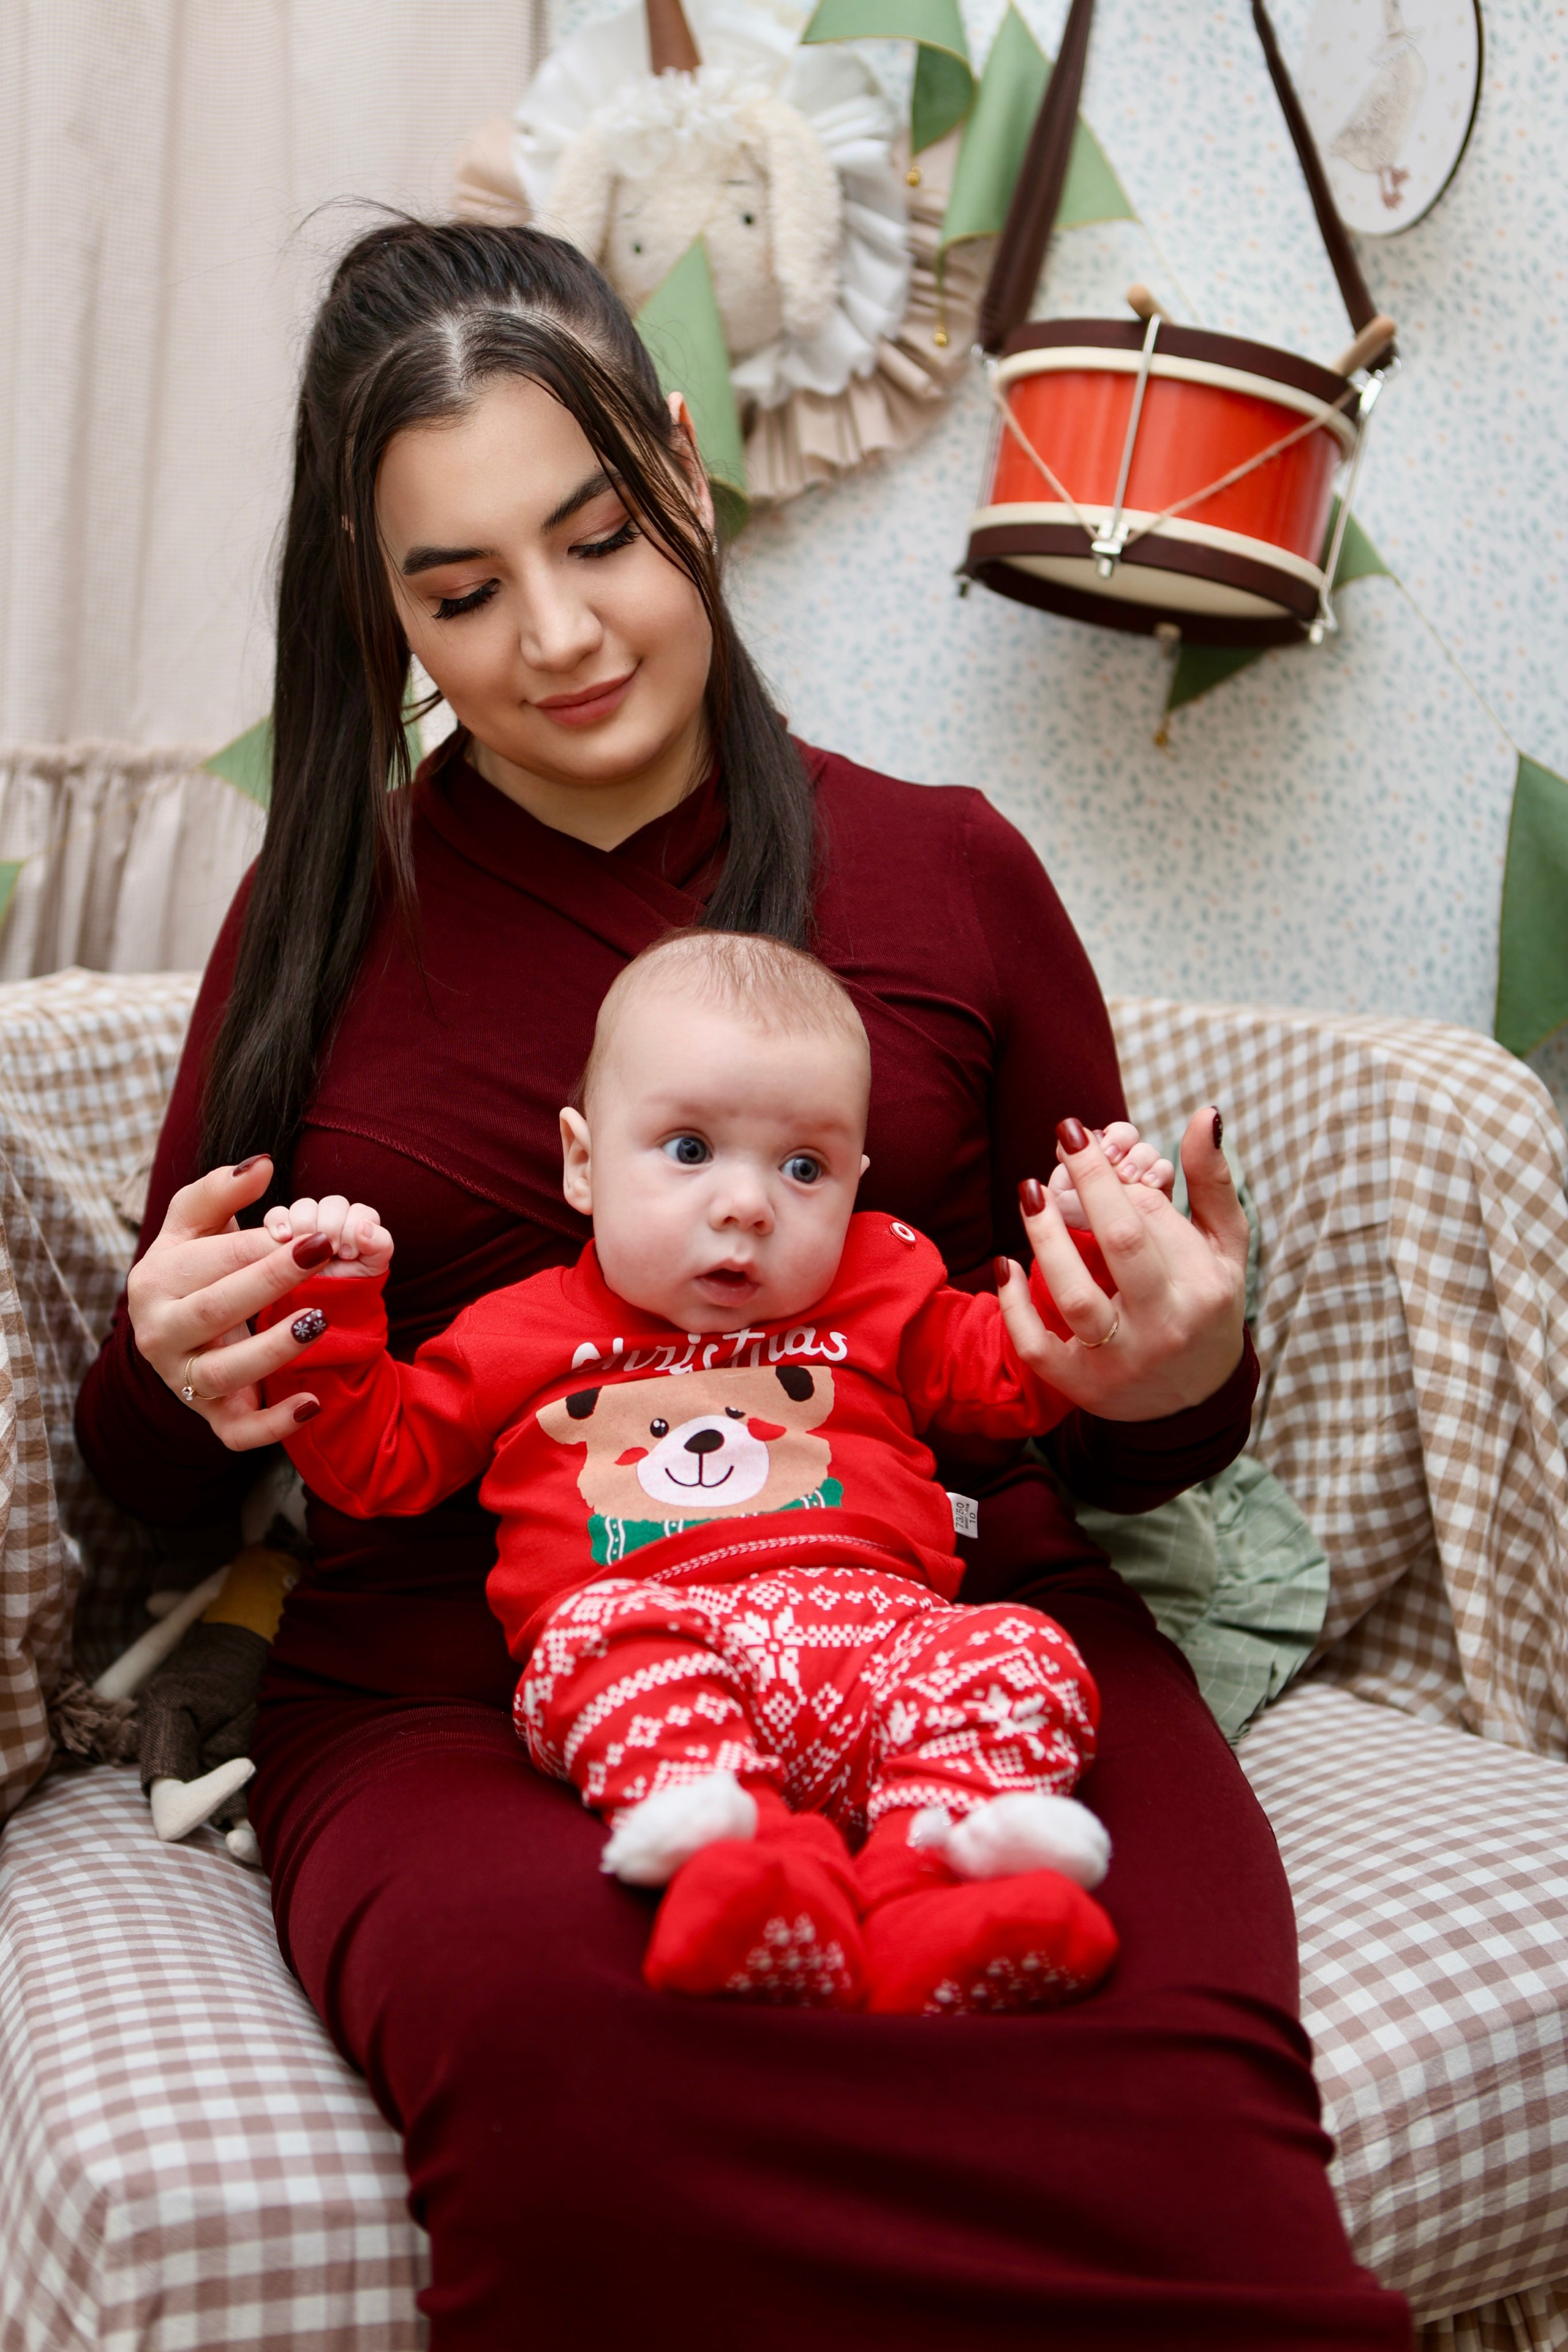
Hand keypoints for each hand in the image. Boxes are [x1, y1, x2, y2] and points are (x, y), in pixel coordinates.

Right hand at [126, 1156, 338, 1449]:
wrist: (178, 1330)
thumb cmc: (194, 1266)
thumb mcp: (195, 1223)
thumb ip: (220, 1190)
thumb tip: (261, 1165)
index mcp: (155, 1282)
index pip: (213, 1262)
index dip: (265, 1246)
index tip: (314, 1231)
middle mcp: (161, 1335)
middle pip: (215, 1311)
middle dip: (271, 1281)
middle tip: (324, 1253)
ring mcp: (183, 1381)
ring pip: (223, 1375)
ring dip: (273, 1350)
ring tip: (320, 1320)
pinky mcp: (211, 1418)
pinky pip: (237, 1434)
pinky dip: (275, 1425)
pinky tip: (313, 1403)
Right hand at [262, 1195, 393, 1278]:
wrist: (321, 1304)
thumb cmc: (349, 1283)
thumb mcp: (372, 1268)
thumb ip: (380, 1244)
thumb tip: (365, 1226)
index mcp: (358, 1224)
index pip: (360, 1211)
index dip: (354, 1228)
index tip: (348, 1252)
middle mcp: (333, 1219)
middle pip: (333, 1204)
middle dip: (332, 1227)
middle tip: (331, 1251)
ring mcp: (308, 1224)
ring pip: (305, 1206)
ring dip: (306, 1224)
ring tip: (307, 1251)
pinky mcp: (284, 1231)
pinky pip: (277, 1214)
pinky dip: (278, 1222)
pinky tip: (283, 1237)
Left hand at [996, 1108, 1247, 1421]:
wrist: (1195, 1402)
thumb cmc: (1209, 1306)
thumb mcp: (1224, 1248)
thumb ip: (1214, 1182)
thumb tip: (1206, 1114)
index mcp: (1201, 1289)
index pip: (1152, 1218)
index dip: (1111, 1174)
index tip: (1080, 1135)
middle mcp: (1163, 1326)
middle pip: (1120, 1244)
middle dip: (1087, 1183)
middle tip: (1062, 1139)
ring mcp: (1120, 1361)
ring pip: (1074, 1296)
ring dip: (1045, 1238)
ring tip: (1030, 1192)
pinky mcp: (1081, 1387)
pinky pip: (1036, 1347)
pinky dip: (1013, 1305)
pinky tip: (1005, 1264)